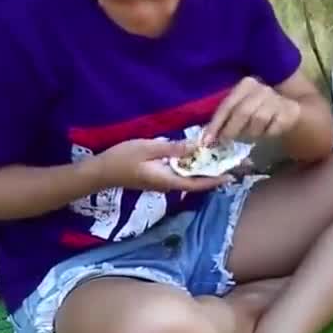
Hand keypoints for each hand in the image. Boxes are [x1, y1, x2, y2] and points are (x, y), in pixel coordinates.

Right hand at [94, 138, 232, 192]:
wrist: (100, 172)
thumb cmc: (122, 159)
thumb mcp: (148, 148)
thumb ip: (173, 148)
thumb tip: (197, 147)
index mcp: (168, 180)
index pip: (197, 183)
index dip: (215, 180)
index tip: (232, 174)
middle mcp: (169, 185)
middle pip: (196, 182)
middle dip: (214, 173)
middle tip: (231, 162)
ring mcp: (163, 183)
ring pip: (189, 178)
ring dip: (204, 170)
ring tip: (220, 158)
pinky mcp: (159, 177)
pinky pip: (181, 174)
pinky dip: (191, 166)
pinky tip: (198, 156)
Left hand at [202, 76, 302, 145]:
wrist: (289, 110)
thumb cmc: (258, 111)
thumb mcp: (241, 109)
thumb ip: (226, 119)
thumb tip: (207, 138)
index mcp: (246, 84)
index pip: (227, 105)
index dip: (216, 124)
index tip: (207, 141)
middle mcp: (262, 88)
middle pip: (242, 112)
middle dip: (231, 130)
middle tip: (226, 142)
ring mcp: (277, 99)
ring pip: (258, 119)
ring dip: (251, 132)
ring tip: (250, 136)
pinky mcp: (289, 111)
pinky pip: (273, 127)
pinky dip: (267, 134)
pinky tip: (266, 133)